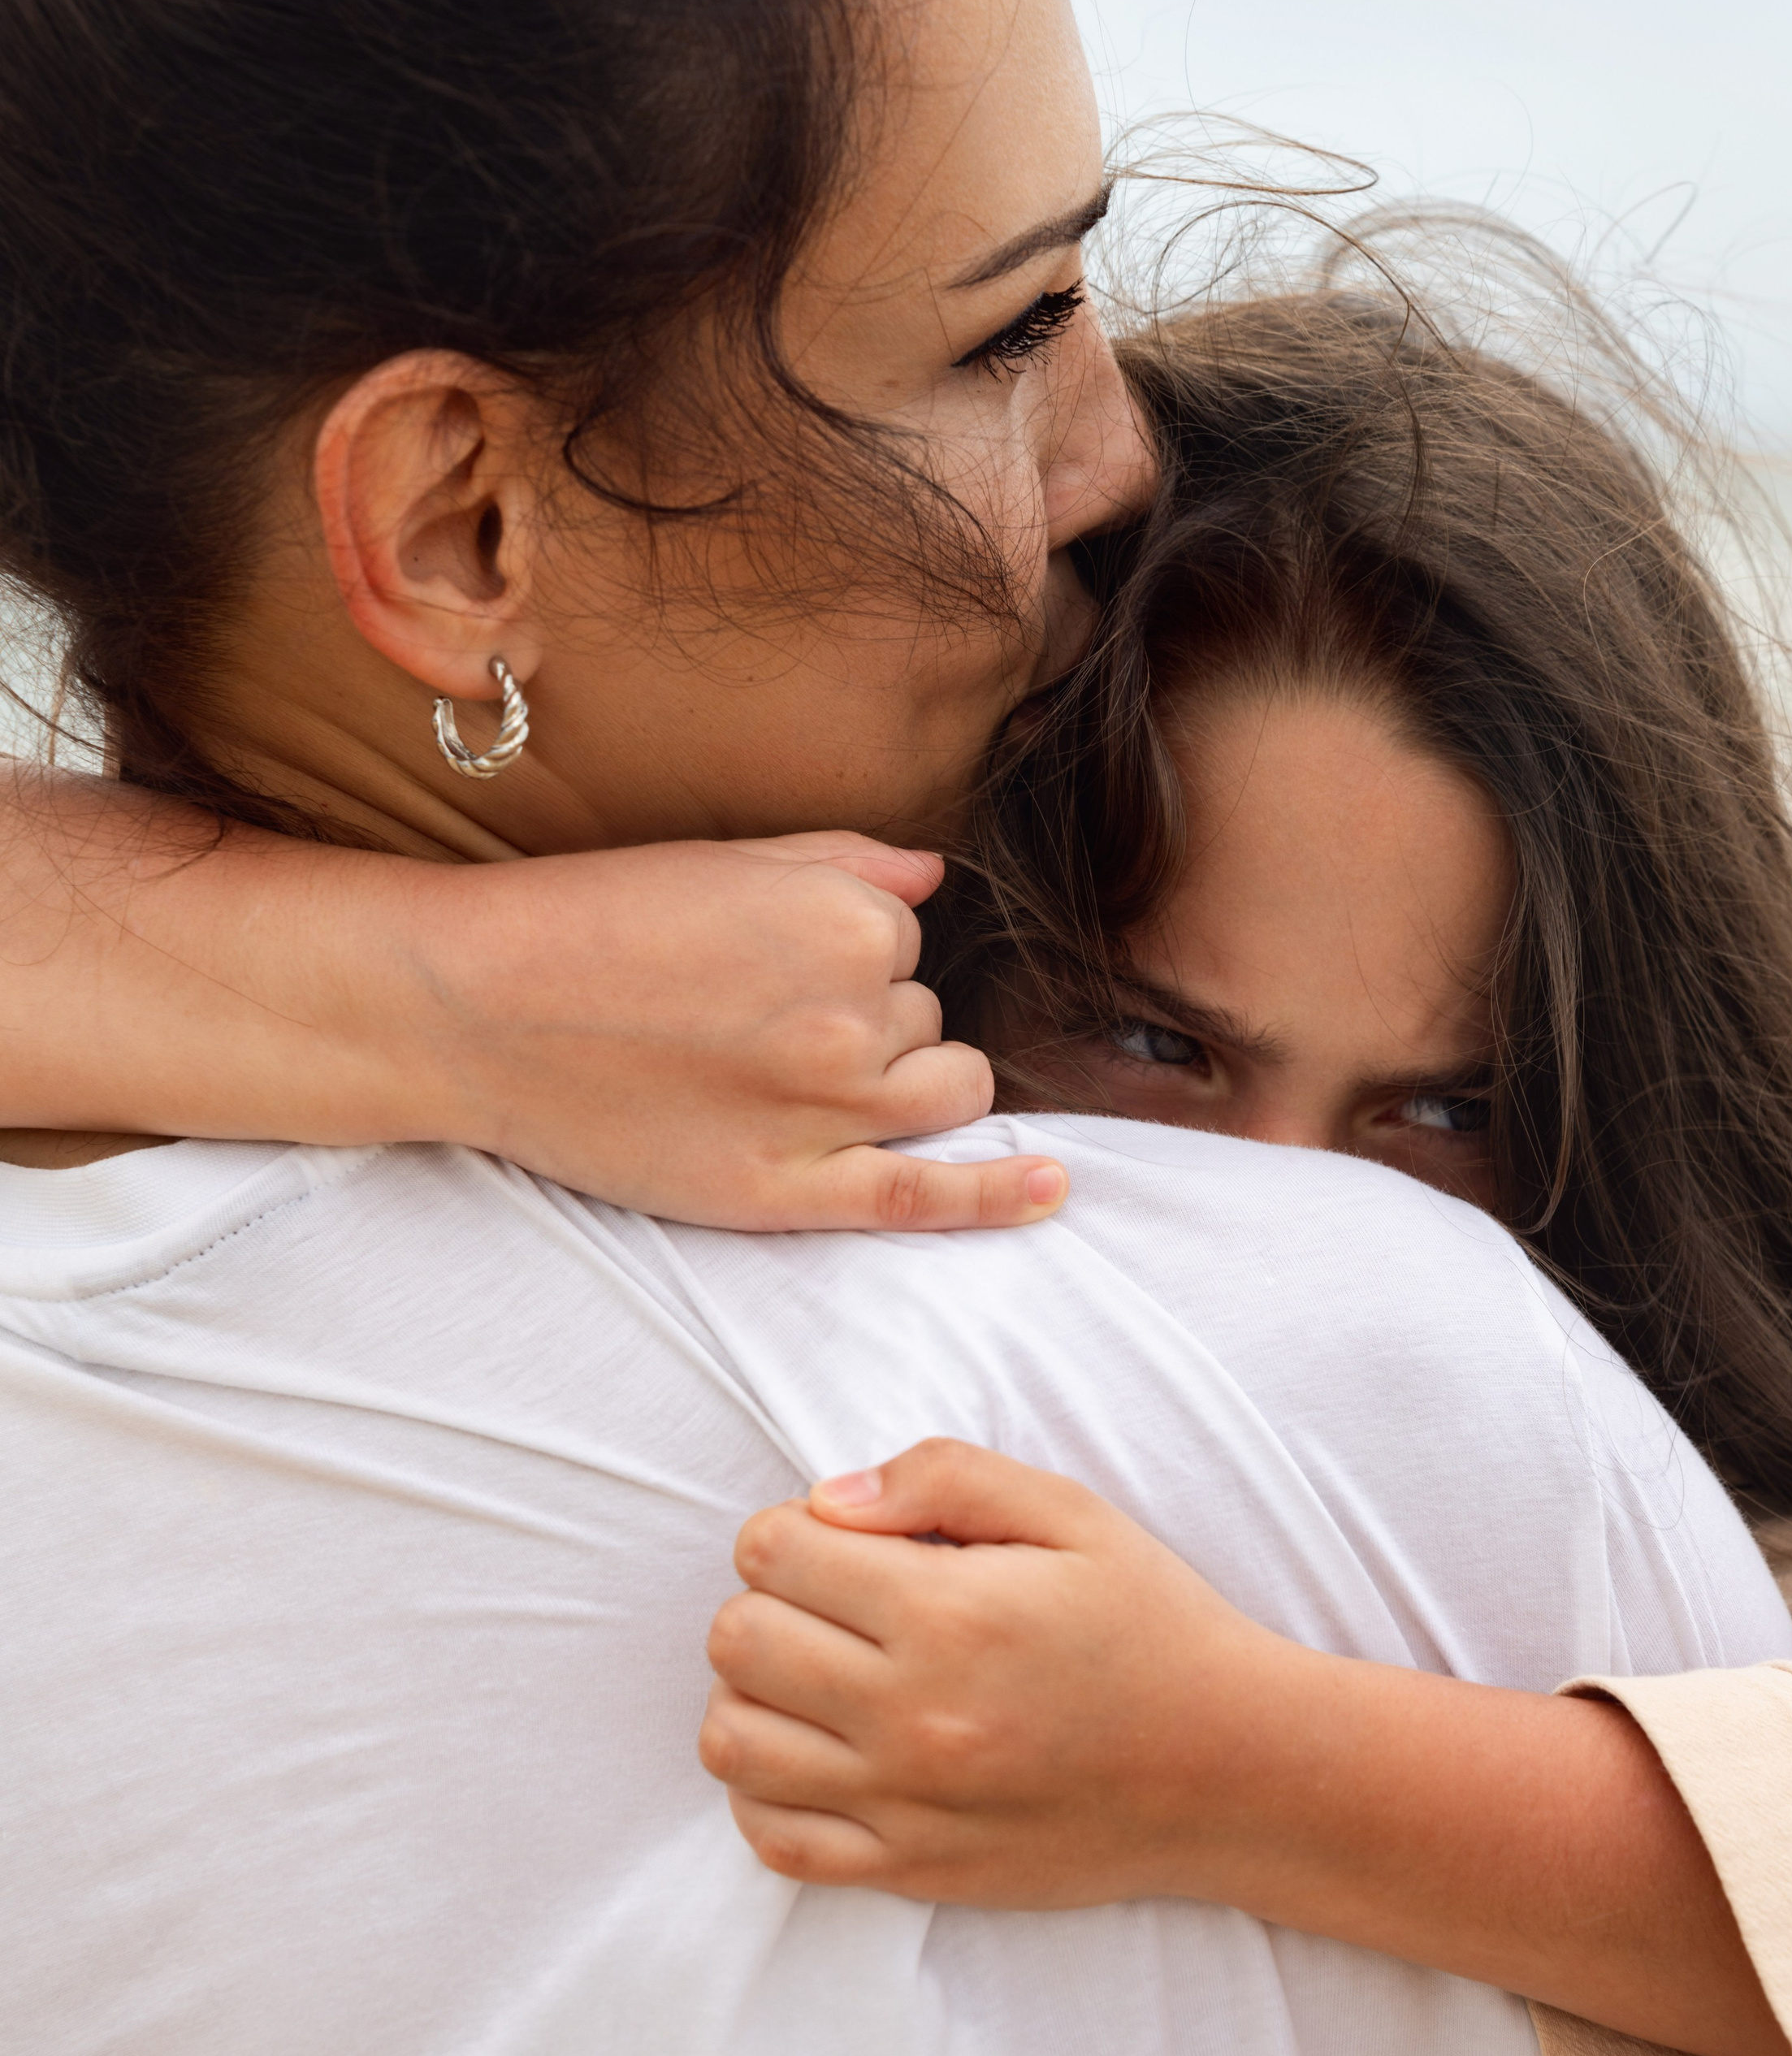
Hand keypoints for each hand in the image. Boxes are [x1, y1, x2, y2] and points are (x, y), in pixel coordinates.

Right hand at [393, 834, 1066, 1229]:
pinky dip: (1000, 1194)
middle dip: (869, 1018)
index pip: (907, 943)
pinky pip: (927, 1196)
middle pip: (923, 1019)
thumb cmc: (587, 922)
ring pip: (943, 1094)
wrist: (475, 1009)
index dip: (843, 954)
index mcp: (849, 922)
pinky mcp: (786, 1191)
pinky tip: (1052, 1188)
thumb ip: (847, 863)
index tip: (764, 962)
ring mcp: (827, 1112)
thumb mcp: (725, 858)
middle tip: (755, 1019)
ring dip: (903, 1081)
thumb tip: (937, 877)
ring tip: (803, 1074)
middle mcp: (857, 1016)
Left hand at [700, 1439, 1282, 1902]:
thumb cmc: (1153, 1626)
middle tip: (836, 1603)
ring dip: (755, 1692)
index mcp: (949, 1613)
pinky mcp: (912, 1870)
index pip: (772, 1551)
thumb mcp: (1073, 1514)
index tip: (846, 1541)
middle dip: (771, 1600)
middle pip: (737, 1639)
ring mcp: (906, 1804)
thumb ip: (945, 1478)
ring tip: (820, 1675)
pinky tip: (819, 1751)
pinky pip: (773, 1839)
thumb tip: (829, 1499)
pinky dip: (767, 1790)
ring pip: (730, 1741)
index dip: (794, 1528)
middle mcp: (913, 1715)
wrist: (1234, 1770)